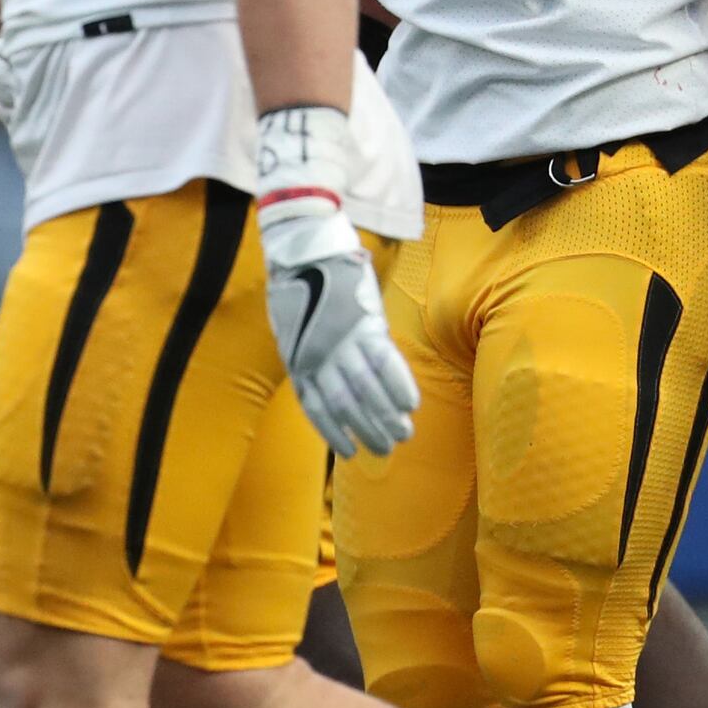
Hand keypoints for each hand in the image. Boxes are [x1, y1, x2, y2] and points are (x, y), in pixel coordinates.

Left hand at [257, 192, 415, 456]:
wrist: (308, 253)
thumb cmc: (304, 294)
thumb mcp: (295, 332)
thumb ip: (311, 359)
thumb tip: (330, 389)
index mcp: (298, 361)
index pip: (317, 408)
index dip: (334, 432)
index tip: (351, 453)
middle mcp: (319, 356)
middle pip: (346, 404)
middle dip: (368, 430)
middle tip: (389, 449)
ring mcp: (342, 341)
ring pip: (366, 389)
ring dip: (387, 416)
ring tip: (404, 434)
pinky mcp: (364, 324)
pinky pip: (385, 362)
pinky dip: (399, 385)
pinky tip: (412, 404)